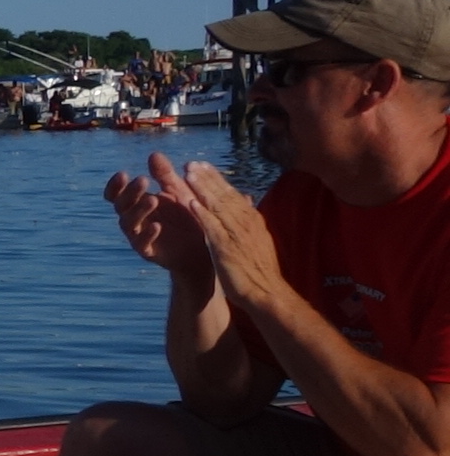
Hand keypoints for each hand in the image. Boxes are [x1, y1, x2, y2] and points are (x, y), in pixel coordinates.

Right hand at [106, 155, 212, 280]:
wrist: (203, 247)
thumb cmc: (187, 217)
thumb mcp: (178, 191)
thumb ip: (165, 175)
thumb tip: (153, 154)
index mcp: (137, 203)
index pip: (116, 194)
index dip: (115, 185)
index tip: (123, 174)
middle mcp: (134, 219)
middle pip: (120, 205)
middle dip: (129, 193)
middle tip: (143, 180)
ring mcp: (138, 236)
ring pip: (128, 223)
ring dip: (138, 210)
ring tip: (153, 200)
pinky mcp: (148, 252)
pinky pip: (142, 243)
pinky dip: (148, 234)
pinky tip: (157, 226)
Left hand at [164, 156, 292, 315]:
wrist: (266, 292)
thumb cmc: (259, 269)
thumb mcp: (257, 239)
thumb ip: (249, 220)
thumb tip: (247, 201)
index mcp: (251, 219)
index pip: (232, 194)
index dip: (216, 179)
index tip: (202, 166)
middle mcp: (245, 222)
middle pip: (224, 195)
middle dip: (207, 178)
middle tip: (191, 163)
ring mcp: (237, 234)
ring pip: (218, 206)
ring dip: (202, 189)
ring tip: (188, 174)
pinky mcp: (227, 248)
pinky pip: (213, 227)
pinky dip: (202, 214)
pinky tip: (190, 203)